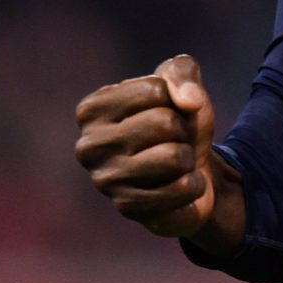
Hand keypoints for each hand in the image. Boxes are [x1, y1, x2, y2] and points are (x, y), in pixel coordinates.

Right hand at [73, 55, 243, 253]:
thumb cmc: (178, 122)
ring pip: (175, 156)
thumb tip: (189, 101)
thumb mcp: (182, 84)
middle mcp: (89, 146)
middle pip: (165, 122)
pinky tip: (179, 186)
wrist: (193, 170)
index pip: (156, 89)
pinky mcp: (129, 209)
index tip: (166, 112)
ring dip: (188, 157)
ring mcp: (105, 181)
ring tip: (175, 162)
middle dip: (183, 130)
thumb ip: (183, 73)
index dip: (175, 99)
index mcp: (92, 110)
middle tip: (172, 141)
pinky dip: (194, 184)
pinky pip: (183, 188)